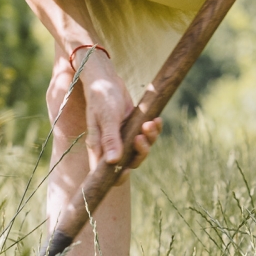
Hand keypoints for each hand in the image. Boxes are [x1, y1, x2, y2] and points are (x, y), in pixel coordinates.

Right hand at [54, 52, 160, 169]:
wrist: (107, 79)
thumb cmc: (102, 97)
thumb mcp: (107, 117)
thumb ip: (110, 139)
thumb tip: (113, 162)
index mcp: (99, 147)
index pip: (106, 172)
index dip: (117, 176)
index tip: (128, 169)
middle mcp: (110, 146)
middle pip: (129, 162)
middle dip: (140, 152)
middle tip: (141, 136)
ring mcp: (123, 138)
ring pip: (140, 150)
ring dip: (149, 139)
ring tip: (150, 123)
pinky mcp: (132, 128)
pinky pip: (146, 136)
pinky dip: (153, 129)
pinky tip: (156, 119)